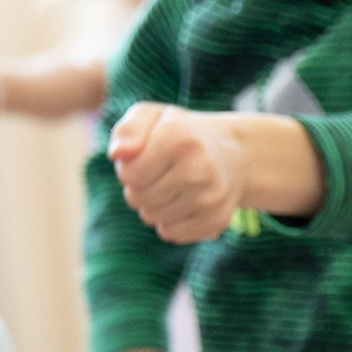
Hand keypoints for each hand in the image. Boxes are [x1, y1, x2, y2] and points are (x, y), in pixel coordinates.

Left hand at [109, 102, 248, 242]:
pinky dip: (170, 222)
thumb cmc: (181, 134)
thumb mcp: (151, 117)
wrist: (233, 154)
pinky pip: (170, 234)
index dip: (128, 168)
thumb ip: (127, 131)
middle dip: (139, 188)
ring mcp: (210, 197)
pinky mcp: (216, 221)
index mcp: (178, 137)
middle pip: (137, 198)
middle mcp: (198, 168)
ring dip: (153, 205)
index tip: (143, 158)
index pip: (128, 174)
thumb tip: (117, 154)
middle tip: (158, 173)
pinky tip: (184, 204)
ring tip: (172, 187)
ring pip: (152, 218)